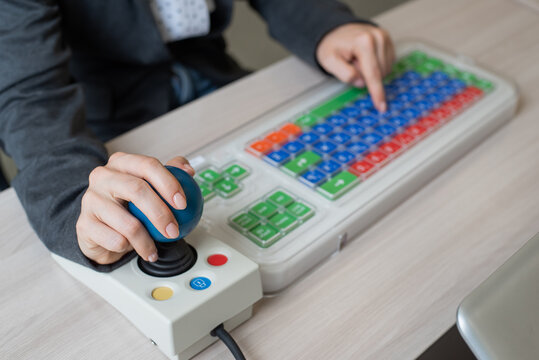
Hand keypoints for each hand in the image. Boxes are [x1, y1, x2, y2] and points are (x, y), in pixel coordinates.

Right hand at [76, 153, 194, 264]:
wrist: (97, 227)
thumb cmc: (126, 205)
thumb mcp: (148, 186)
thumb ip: (170, 174)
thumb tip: (188, 171)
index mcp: (121, 162)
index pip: (148, 166)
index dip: (169, 183)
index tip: (182, 203)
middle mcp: (103, 176)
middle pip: (137, 190)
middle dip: (161, 213)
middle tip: (174, 231)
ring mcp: (90, 200)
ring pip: (128, 223)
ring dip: (147, 242)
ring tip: (155, 250)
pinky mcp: (84, 224)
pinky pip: (116, 240)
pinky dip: (130, 249)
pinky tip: (136, 251)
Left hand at [316, 23, 394, 111]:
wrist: (336, 31)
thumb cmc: (332, 46)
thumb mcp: (329, 61)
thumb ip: (344, 74)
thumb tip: (361, 82)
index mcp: (364, 42)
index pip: (373, 74)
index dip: (377, 92)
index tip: (382, 107)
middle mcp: (378, 37)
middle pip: (380, 73)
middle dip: (365, 76)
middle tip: (351, 64)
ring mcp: (385, 38)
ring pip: (385, 70)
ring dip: (371, 71)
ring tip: (357, 60)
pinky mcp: (388, 41)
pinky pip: (388, 63)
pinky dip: (377, 66)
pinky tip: (365, 59)